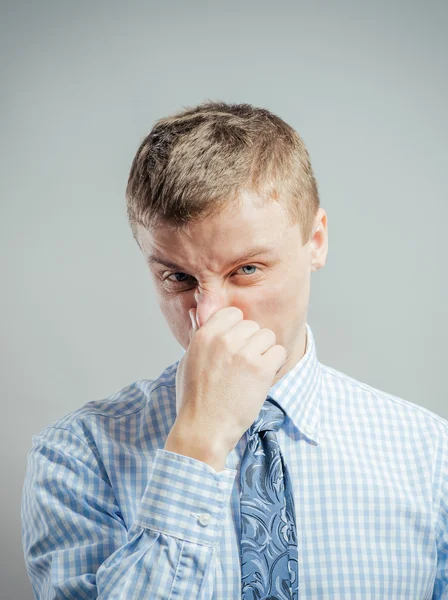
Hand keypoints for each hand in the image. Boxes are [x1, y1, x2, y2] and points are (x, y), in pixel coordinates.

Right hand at [173, 304, 286, 457]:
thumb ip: (198, 335)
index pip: (233, 313)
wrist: (203, 429)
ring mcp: (243, 353)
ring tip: (253, 372)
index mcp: (205, 334)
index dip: (238, 329)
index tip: (236, 346)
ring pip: (268, 336)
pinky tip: (262, 378)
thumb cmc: (194, 398)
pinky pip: (279, 352)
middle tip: (243, 365)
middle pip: (252, 325)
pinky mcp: (260, 368)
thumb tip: (196, 310)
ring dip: (265, 352)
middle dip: (252, 343)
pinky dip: (275, 365)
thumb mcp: (188, 360)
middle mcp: (224, 339)